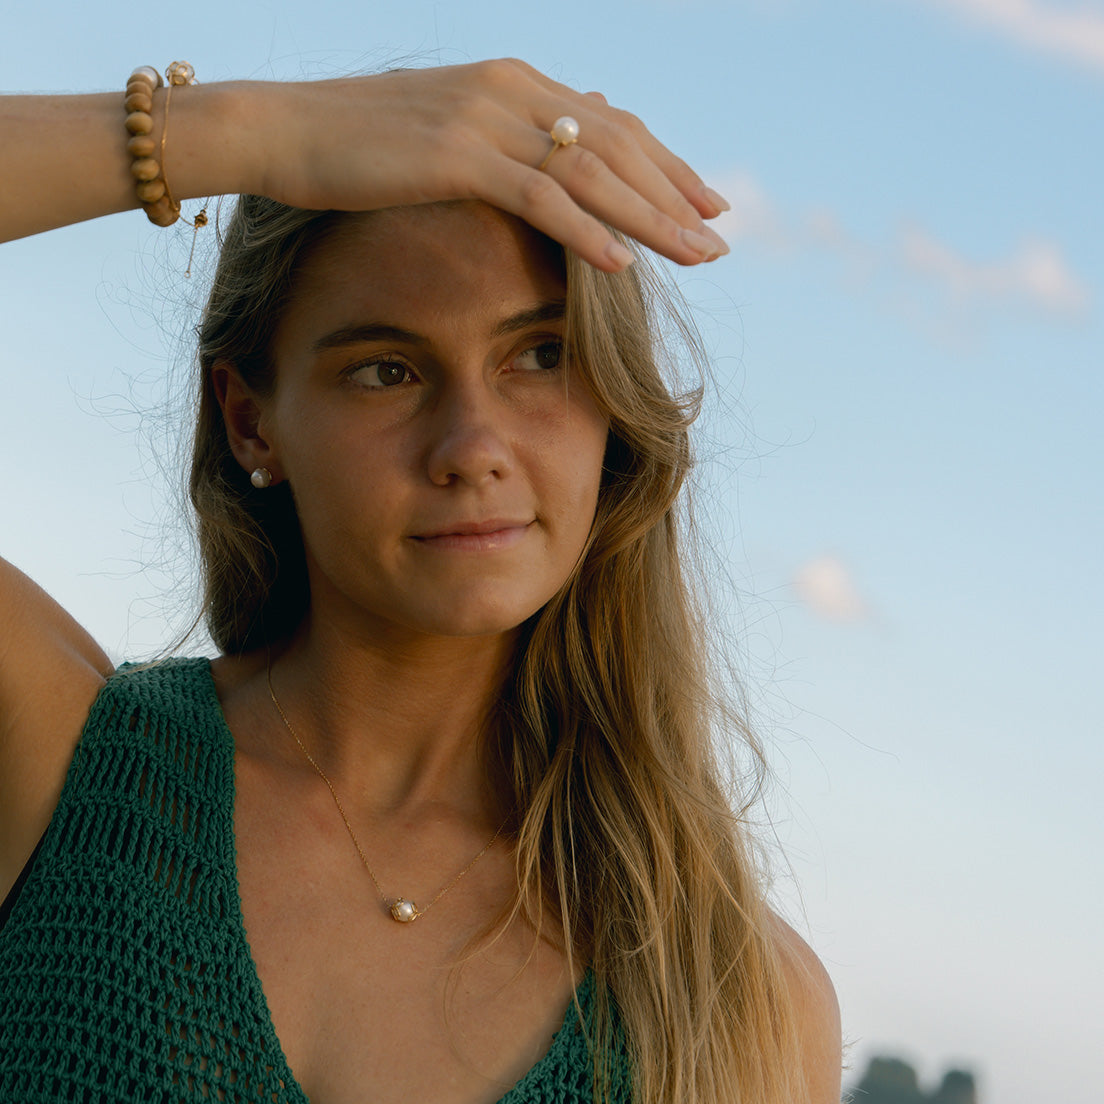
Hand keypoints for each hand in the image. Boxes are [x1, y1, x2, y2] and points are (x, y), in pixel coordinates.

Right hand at [253, 60, 729, 271]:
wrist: (283, 127)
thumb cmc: (356, 142)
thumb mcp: (442, 134)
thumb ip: (499, 144)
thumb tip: (539, 168)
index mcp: (515, 83)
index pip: (610, 124)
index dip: (664, 163)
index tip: (704, 199)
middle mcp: (513, 90)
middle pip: (617, 145)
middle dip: (675, 192)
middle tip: (721, 233)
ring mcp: (487, 118)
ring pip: (591, 171)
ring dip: (650, 217)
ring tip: (697, 255)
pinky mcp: (458, 153)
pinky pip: (540, 197)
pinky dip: (586, 231)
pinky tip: (622, 265)